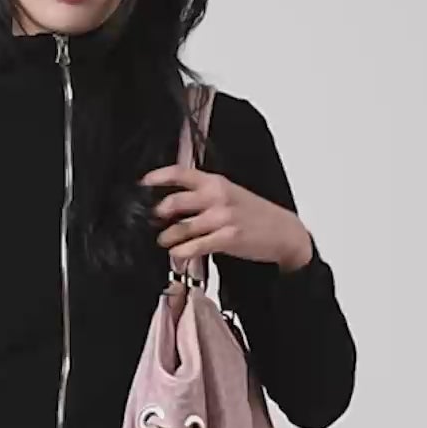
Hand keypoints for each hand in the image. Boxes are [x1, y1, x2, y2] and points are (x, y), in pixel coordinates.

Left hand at [140, 162, 313, 270]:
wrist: (283, 232)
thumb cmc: (254, 214)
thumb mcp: (230, 194)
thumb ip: (204, 195)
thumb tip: (174, 203)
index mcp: (216, 182)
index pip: (181, 173)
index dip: (158, 177)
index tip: (142, 184)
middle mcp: (217, 197)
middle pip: (174, 202)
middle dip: (157, 214)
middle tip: (152, 222)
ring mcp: (222, 218)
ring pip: (181, 228)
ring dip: (167, 237)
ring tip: (164, 241)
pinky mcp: (227, 238)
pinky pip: (195, 246)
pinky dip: (181, 252)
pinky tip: (178, 254)